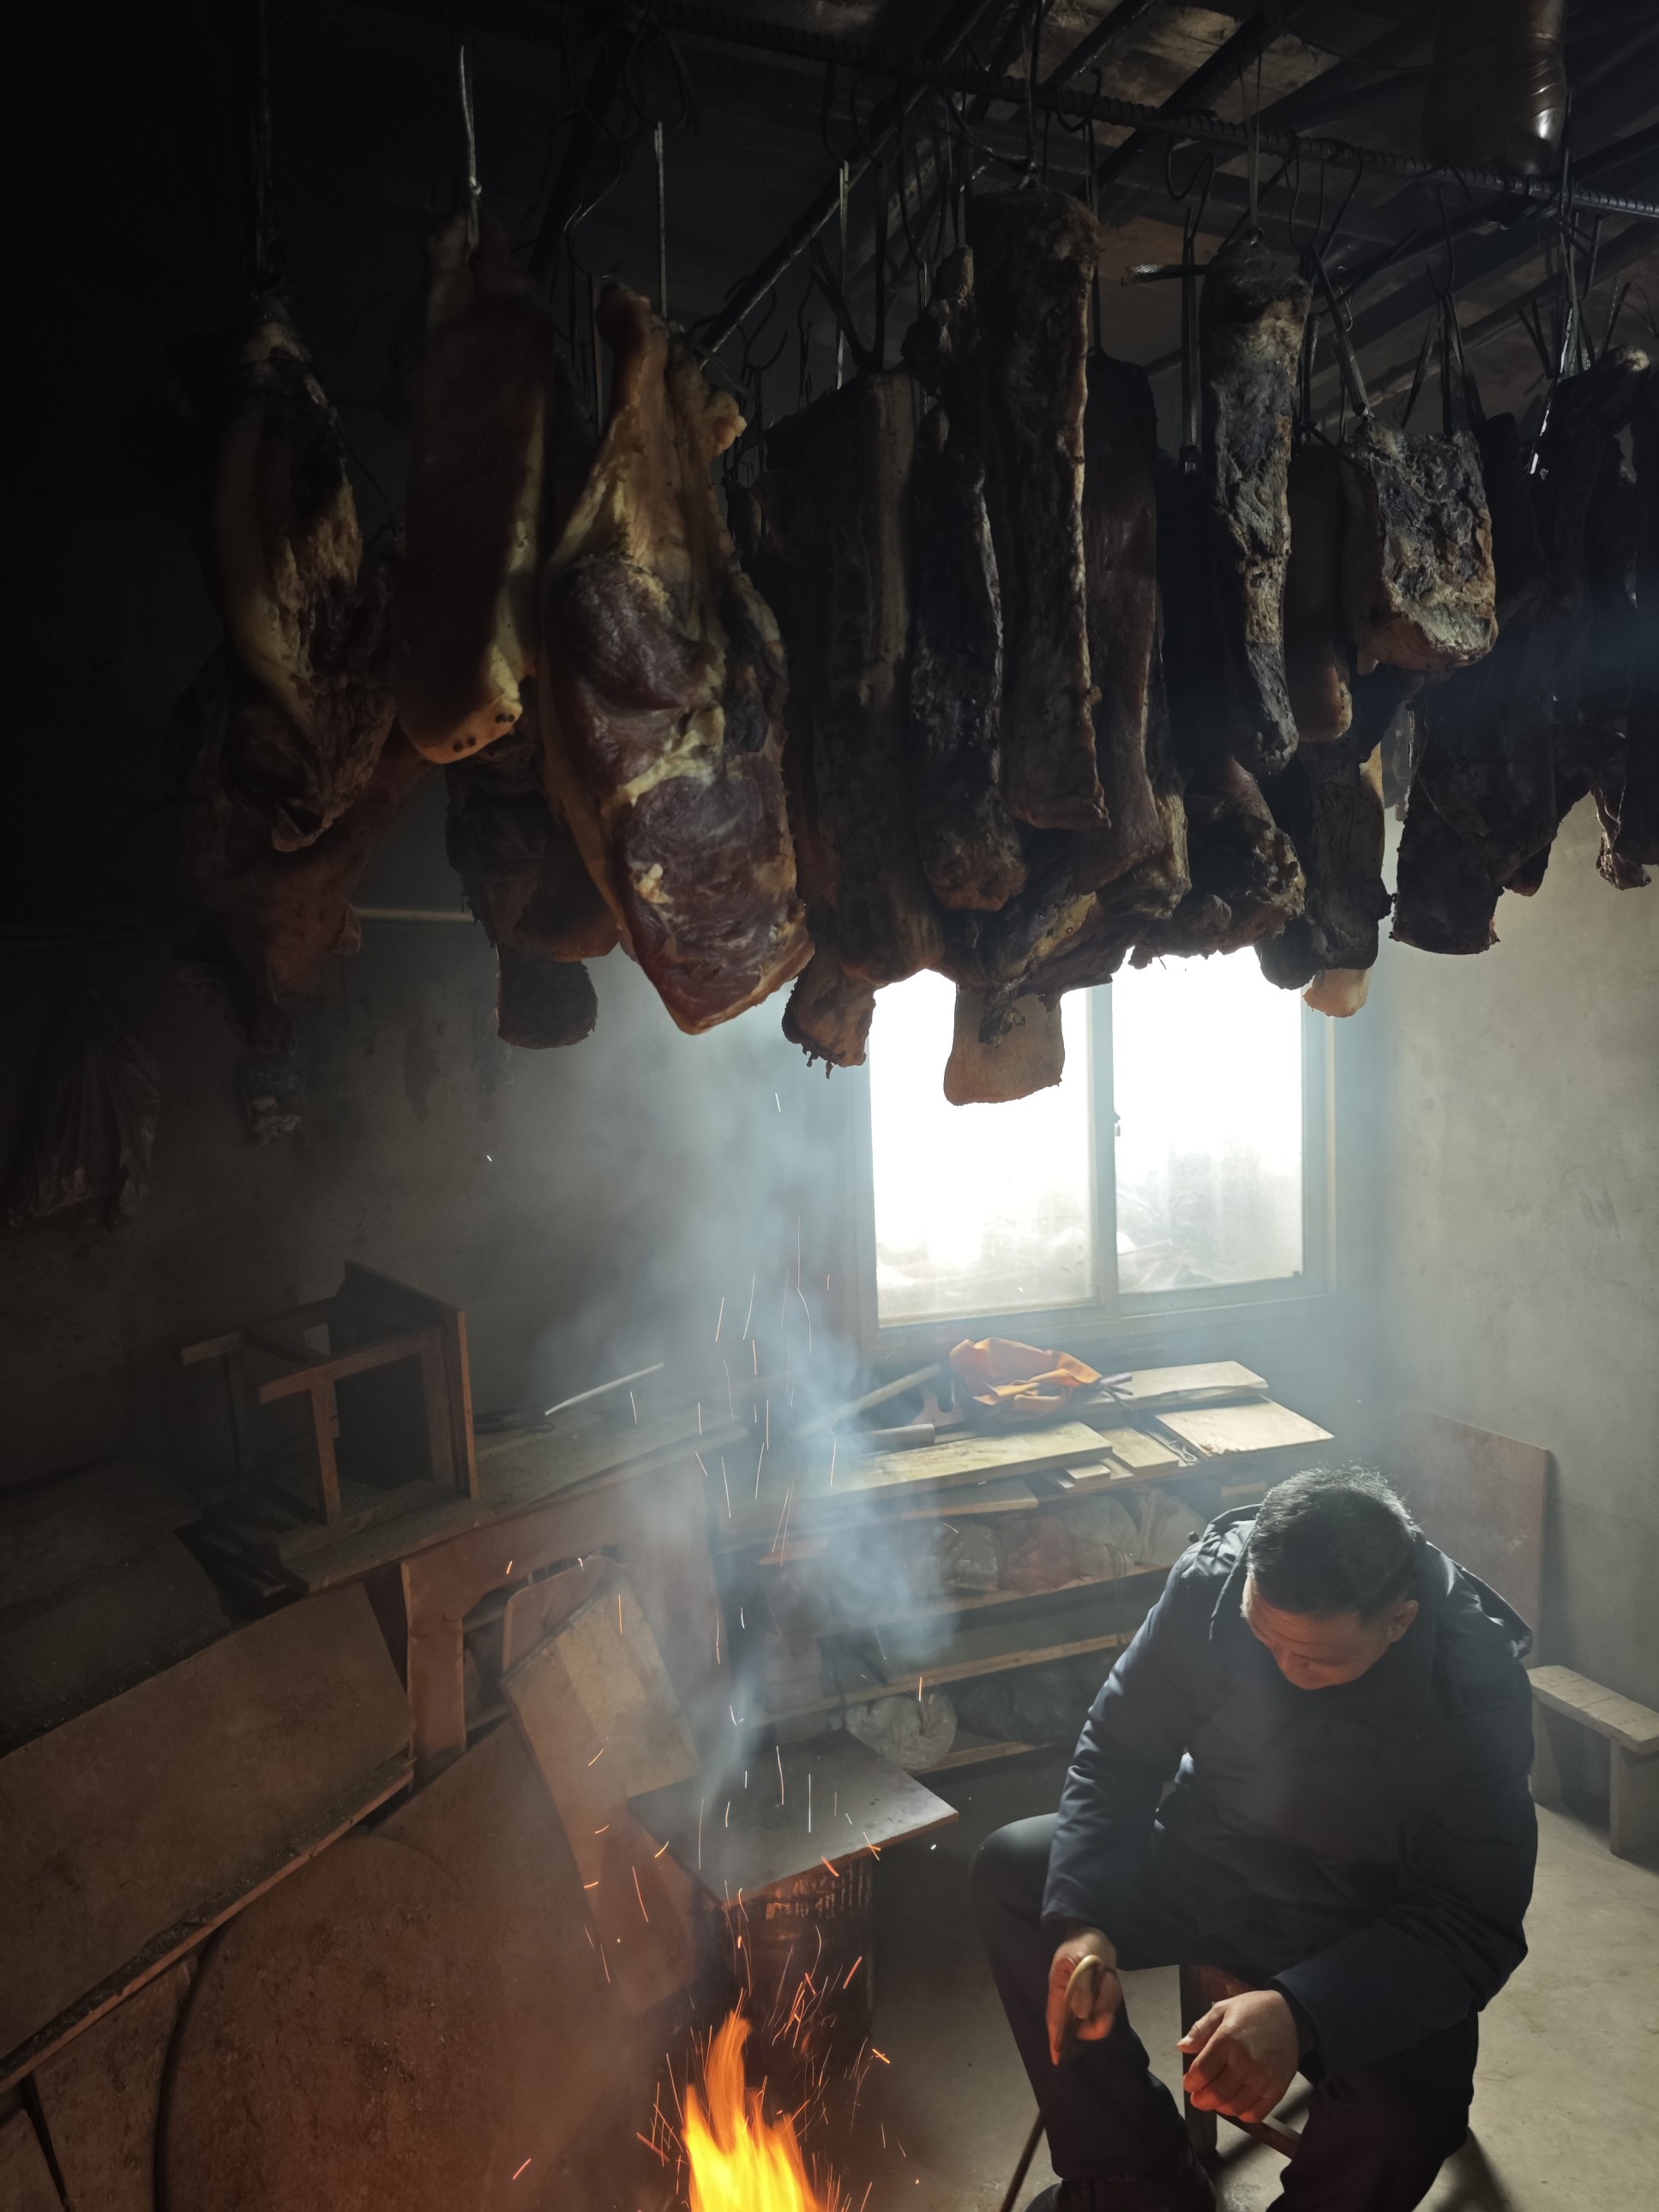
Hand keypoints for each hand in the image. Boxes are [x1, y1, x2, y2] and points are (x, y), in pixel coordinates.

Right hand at [1046, 1928, 1121, 2063]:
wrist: (1098, 1933)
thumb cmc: (1082, 1944)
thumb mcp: (1078, 1960)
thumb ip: (1080, 1987)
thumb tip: (1080, 2013)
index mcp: (1059, 1991)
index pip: (1055, 2020)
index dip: (1055, 2040)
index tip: (1057, 2058)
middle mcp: (1071, 2002)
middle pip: (1084, 2026)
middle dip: (1099, 2014)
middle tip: (1107, 1991)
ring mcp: (1086, 2002)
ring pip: (1100, 2017)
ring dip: (1108, 1998)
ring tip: (1107, 1977)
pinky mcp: (1099, 2000)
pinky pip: (1109, 2008)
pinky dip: (1112, 1994)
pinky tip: (1110, 1979)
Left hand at [1179, 1990, 1299, 2124]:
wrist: (1289, 2015)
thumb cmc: (1253, 2010)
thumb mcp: (1222, 2009)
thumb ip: (1200, 2029)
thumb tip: (1183, 2047)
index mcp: (1228, 2040)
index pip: (1201, 2072)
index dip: (1190, 2082)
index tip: (1189, 2083)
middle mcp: (1246, 2062)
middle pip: (1216, 2093)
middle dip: (1201, 2100)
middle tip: (1198, 2098)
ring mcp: (1263, 2078)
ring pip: (1234, 2107)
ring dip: (1220, 2107)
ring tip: (1216, 2100)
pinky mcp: (1277, 2089)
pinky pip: (1256, 2114)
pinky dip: (1243, 2115)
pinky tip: (1237, 2105)